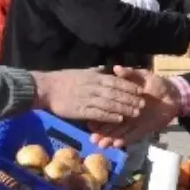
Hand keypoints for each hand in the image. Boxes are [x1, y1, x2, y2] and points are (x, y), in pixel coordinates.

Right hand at [30, 69, 146, 147]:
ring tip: (135, 113)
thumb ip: (95, 71)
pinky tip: (119, 120)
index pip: (115, 81)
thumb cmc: (63, 79)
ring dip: (124, 109)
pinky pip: (98, 114)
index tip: (140, 91)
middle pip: (116, 93)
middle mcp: (93, 87)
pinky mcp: (81, 110)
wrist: (46, 89)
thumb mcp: (81, 71)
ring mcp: (87, 99)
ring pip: (110, 104)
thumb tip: (106, 69)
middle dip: (130, 99)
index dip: (129, 86)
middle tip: (143, 104)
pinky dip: (110, 116)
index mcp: (93, 77)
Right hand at [88, 67, 182, 147]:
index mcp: (124, 101)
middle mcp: (127, 113)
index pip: (108, 108)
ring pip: (120, 132)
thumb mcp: (142, 76)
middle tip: (92, 139)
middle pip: (112, 124)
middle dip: (102, 132)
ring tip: (101, 145)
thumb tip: (116, 68)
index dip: (99, 116)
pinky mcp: (145, 128)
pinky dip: (125, 140)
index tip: (89, 122)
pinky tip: (116, 144)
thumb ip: (130, 73)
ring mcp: (135, 122)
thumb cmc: (157, 83)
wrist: (174, 94)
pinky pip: (133, 135)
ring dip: (111, 138)